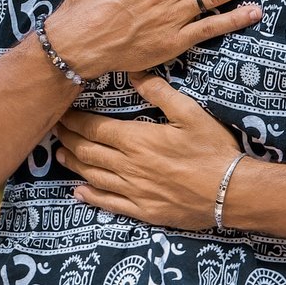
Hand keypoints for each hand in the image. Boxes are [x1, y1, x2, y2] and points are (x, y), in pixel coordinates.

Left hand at [57, 75, 247, 231]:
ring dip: (73, 164)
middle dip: (67, 140)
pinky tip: (79, 192)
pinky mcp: (143, 210)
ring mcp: (134, 191)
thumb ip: (160, 92)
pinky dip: (90, 197)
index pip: (94, 128)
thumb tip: (133, 73)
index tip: (62, 113)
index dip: (74, 121)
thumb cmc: (213, 150)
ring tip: (59, 155)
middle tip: (54, 131)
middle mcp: (129, 166)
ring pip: (93, 176)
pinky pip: (109, 203)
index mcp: (137, 140)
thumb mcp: (190, 113)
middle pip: (87, 152)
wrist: (231, 192)